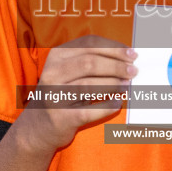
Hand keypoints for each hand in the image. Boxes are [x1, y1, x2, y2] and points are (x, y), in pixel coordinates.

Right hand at [14, 35, 136, 155]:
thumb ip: (92, 61)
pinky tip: (117, 103)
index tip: (132, 54)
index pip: (89, 44)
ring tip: (127, 86)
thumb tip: (126, 58)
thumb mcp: (69, 72)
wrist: (38, 126)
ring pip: (90, 86)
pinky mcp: (61, 117)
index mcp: (57, 56)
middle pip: (90, 63)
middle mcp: (52, 73)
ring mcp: (54, 96)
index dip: (113, 47)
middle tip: (133, 71)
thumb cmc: (62, 94)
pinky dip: (107, 107)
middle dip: (116, 66)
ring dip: (113, 85)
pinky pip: (89, 111)